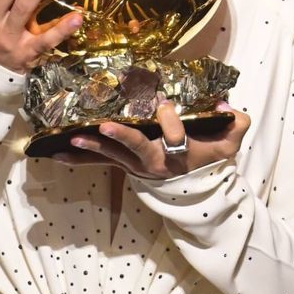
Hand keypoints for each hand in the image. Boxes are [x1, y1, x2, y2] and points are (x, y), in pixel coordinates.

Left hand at [56, 100, 251, 178]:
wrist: (195, 189)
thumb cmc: (209, 159)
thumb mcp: (231, 142)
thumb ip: (236, 121)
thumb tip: (224, 105)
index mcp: (178, 151)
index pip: (174, 132)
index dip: (171, 120)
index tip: (167, 105)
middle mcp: (152, 159)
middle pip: (136, 146)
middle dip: (121, 136)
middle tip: (104, 127)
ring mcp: (135, 164)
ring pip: (112, 154)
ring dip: (91, 146)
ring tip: (71, 138)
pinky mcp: (123, 164)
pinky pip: (98, 162)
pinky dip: (78, 158)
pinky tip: (57, 154)